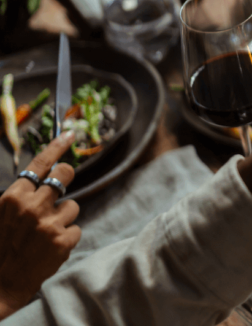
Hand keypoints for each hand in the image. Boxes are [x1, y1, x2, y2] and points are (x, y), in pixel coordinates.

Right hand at [0, 132, 80, 318]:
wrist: (0, 285)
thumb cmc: (1, 247)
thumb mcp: (2, 215)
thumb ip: (21, 196)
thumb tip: (43, 177)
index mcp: (13, 198)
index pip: (40, 164)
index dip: (57, 146)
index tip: (71, 134)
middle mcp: (32, 207)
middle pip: (65, 175)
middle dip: (66, 178)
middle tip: (60, 186)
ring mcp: (49, 223)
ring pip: (73, 205)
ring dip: (63, 217)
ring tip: (45, 233)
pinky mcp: (63, 240)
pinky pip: (76, 229)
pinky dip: (67, 238)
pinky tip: (50, 248)